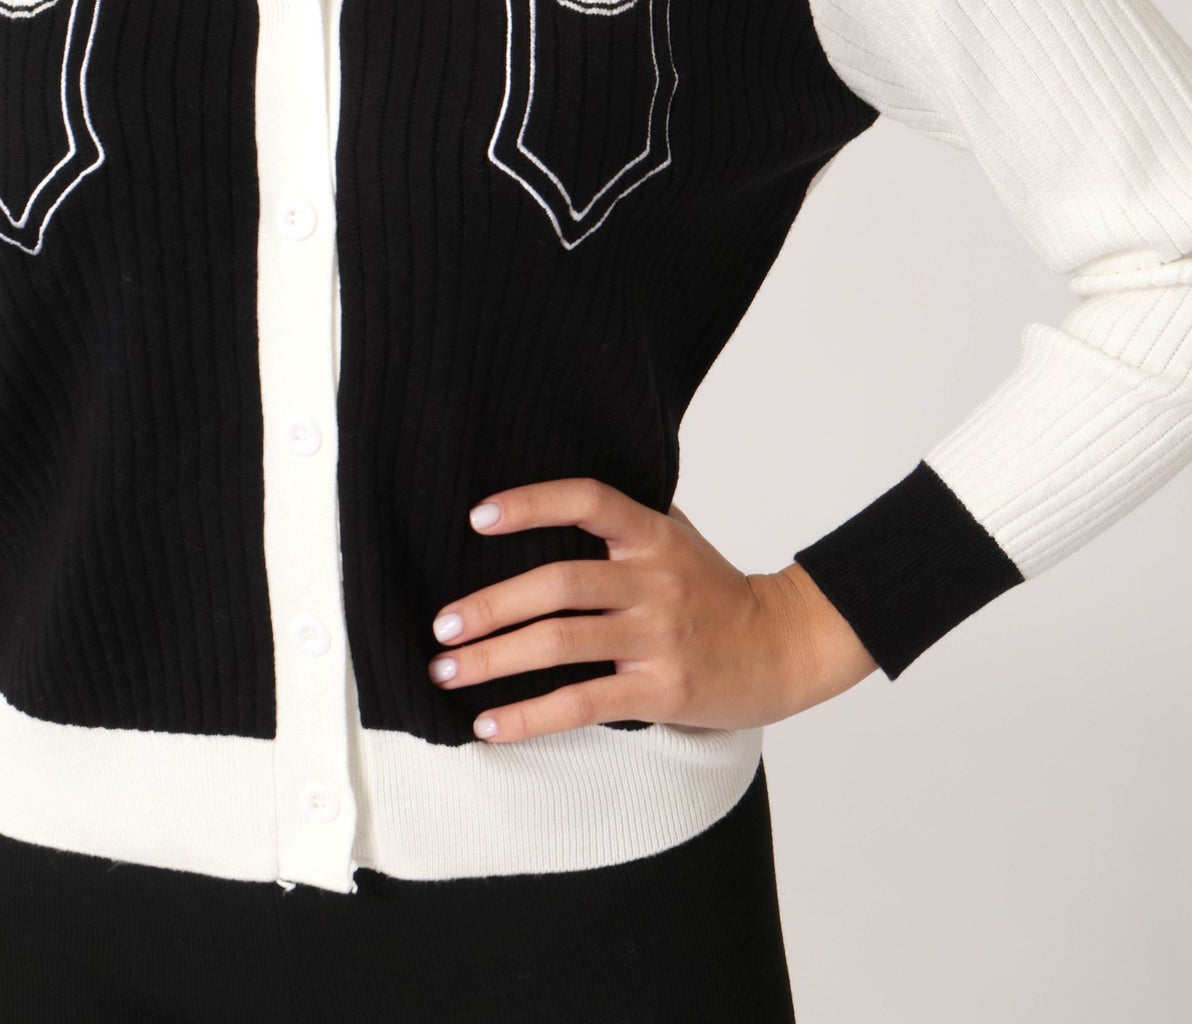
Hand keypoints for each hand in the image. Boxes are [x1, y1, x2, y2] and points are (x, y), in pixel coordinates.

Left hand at [426, 476, 879, 742]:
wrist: (785, 646)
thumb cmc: (717, 590)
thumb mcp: (677, 537)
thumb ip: (624, 520)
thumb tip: (549, 502)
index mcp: (653, 535)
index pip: (588, 501)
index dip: (532, 503)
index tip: (478, 517)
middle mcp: (653, 580)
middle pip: (559, 583)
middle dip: (491, 606)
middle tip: (441, 625)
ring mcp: (658, 636)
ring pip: (561, 644)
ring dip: (494, 660)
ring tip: (446, 672)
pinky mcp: (661, 690)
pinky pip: (582, 703)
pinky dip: (529, 716)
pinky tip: (488, 724)